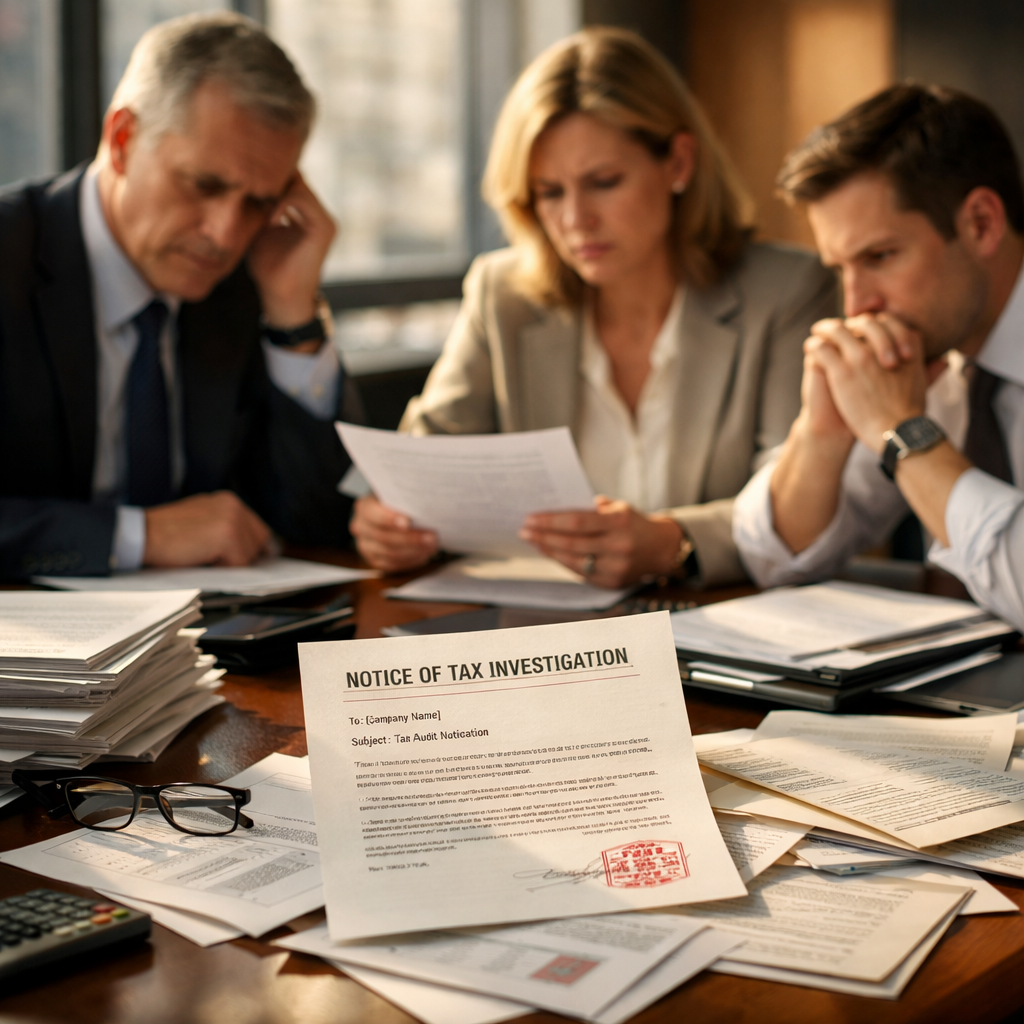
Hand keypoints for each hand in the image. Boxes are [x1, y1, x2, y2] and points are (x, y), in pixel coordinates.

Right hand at [143, 491, 271, 566]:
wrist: (141, 535)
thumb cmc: (165, 534)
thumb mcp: (201, 522)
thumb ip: (226, 528)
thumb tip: (253, 549)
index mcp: (229, 501)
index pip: (258, 529)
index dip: (250, 547)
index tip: (244, 558)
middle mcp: (234, 505)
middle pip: (259, 541)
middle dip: (241, 555)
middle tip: (212, 557)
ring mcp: (232, 519)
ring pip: (249, 554)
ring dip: (229, 562)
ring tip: (202, 554)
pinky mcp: (227, 535)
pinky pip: (238, 563)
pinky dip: (222, 568)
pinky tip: (200, 558)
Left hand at [247, 173, 335, 337]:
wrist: (280, 295)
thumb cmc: (267, 266)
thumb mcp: (259, 227)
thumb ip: (258, 205)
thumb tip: (241, 181)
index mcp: (306, 213)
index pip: (289, 179)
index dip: (267, 177)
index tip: (244, 183)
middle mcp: (318, 214)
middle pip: (294, 177)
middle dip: (270, 180)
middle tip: (248, 189)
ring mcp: (324, 220)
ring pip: (298, 184)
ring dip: (274, 191)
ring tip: (257, 205)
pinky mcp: (324, 228)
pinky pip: (301, 199)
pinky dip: (282, 203)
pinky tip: (269, 220)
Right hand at [350, 495, 438, 572]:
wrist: (390, 514)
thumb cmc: (398, 502)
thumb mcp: (399, 495)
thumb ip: (405, 500)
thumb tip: (424, 506)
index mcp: (364, 507)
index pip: (373, 514)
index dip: (390, 519)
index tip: (409, 522)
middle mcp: (361, 527)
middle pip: (383, 537)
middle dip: (410, 538)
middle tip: (431, 537)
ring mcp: (365, 545)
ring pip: (389, 553)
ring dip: (414, 551)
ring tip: (431, 546)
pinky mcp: (374, 560)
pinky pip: (392, 564)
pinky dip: (410, 560)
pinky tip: (423, 554)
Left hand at [519, 496, 683, 587]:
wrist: (661, 549)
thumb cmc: (632, 523)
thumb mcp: (618, 508)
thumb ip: (590, 508)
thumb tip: (555, 507)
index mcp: (620, 522)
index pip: (578, 522)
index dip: (551, 521)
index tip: (531, 518)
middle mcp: (619, 546)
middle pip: (571, 543)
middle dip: (544, 536)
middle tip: (524, 530)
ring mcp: (616, 567)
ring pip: (573, 560)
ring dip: (549, 550)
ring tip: (533, 540)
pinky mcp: (612, 582)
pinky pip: (580, 572)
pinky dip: (562, 562)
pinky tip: (550, 552)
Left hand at [806, 315, 929, 452]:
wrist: (897, 432)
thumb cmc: (910, 414)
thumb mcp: (924, 384)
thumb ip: (929, 368)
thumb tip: (941, 360)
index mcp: (905, 346)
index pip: (888, 321)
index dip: (874, 323)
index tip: (863, 327)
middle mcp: (883, 346)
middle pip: (864, 322)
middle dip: (850, 322)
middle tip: (836, 326)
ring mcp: (861, 357)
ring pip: (838, 331)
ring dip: (826, 329)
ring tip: (817, 331)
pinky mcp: (842, 371)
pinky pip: (822, 349)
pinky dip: (815, 346)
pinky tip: (811, 348)